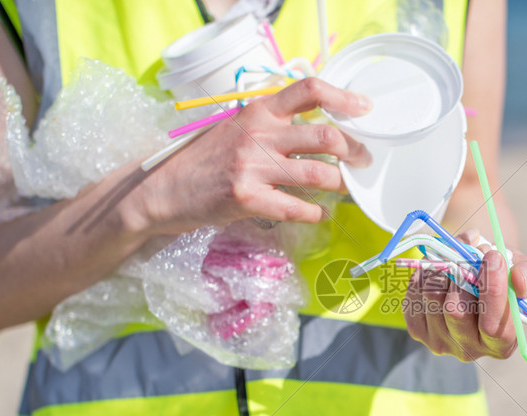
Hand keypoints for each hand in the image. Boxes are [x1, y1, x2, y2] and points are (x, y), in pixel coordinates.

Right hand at [132, 77, 372, 235]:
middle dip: (353, 151)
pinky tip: (321, 213)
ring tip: (347, 188)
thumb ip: (271, 125)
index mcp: (258, 111)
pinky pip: (297, 208)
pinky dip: (317, 213)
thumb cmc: (205, 160)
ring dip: (340, 184)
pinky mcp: (246, 198)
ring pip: (317, 174)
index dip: (342, 98)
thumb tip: (317, 131)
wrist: (163, 190)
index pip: (308, 90)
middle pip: (324, 137)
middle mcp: (258, 134)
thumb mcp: (236, 128)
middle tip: (363, 160)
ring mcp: (252, 167)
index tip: (364, 109)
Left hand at [403, 229, 526, 361]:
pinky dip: (426, 273)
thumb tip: (519, 281)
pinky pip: (415, 294)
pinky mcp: (417, 329)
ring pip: (433, 297)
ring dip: (445, 268)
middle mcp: (469, 350)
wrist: (473, 275)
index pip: (496, 327)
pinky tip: (439, 270)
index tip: (494, 256)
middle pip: (457, 312)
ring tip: (458, 258)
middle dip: (464, 274)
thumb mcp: (521, 271)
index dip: (494, 291)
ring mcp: (439, 342)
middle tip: (474, 252)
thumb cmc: (502, 276)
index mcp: (501, 344)